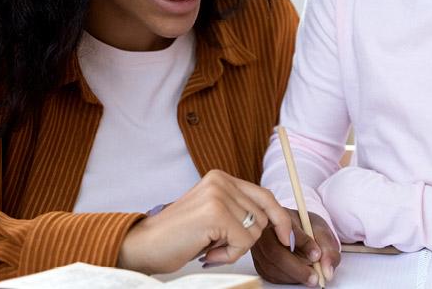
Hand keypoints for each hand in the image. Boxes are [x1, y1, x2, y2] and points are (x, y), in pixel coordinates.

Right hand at [117, 170, 293, 274]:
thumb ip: (238, 211)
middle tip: (221, 248)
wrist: (145, 245)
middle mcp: (220, 180)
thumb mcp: (213, 215)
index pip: (264, 196)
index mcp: (220, 177)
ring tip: (209, 248)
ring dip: (236, 248)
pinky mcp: (216, 213)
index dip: (279, 219)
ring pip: (255, 232)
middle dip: (249, 239)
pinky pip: (244, 242)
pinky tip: (208, 253)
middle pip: (263, 215)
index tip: (286, 239)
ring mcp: (218, 194)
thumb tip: (277, 223)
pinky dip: (229, 255)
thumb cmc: (178, 236)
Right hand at [252, 210, 340, 286]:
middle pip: (274, 252)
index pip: (288, 229)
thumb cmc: (307, 229)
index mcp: (280, 215)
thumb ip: (327, 249)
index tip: (317, 255)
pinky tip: (298, 275)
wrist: (297, 231)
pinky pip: (269, 275)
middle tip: (314, 277)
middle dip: (297, 268)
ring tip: (310, 275)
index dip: (303, 243)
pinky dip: (286, 279)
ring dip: (293, 276)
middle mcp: (265, 230)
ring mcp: (259, 246)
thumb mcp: (322, 232)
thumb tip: (327, 270)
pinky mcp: (259, 261)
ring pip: (271, 267)